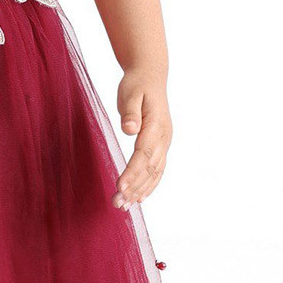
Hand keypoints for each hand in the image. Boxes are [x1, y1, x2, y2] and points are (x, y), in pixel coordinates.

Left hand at [112, 69, 170, 207]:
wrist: (151, 76)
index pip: (143, 153)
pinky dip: (149, 186)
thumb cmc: (137, 84)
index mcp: (156, 125)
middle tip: (117, 204)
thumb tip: (129, 128)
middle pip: (149, 168)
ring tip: (124, 206)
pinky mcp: (161, 146)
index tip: (120, 186)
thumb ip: (130, 112)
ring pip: (154, 173)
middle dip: (134, 188)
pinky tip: (139, 199)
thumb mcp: (130, 93)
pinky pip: (157, 170)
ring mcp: (164, 143)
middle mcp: (164, 137)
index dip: (132, 171)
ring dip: (140, 191)